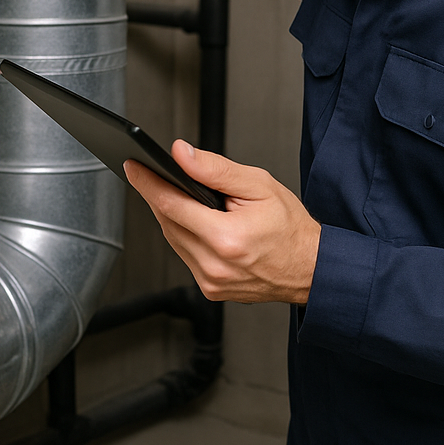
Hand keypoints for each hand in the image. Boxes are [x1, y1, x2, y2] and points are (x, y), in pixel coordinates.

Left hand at [124, 141, 320, 304]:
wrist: (311, 269)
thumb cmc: (290, 227)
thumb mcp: (258, 185)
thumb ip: (215, 169)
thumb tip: (181, 154)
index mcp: (227, 239)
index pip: (172, 205)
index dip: (148, 182)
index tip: (133, 165)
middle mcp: (215, 266)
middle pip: (168, 222)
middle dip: (156, 194)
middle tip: (146, 171)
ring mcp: (211, 282)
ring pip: (173, 239)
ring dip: (168, 214)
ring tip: (167, 190)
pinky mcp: (211, 290)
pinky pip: (185, 254)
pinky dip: (182, 234)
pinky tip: (187, 218)